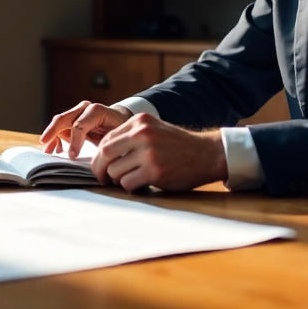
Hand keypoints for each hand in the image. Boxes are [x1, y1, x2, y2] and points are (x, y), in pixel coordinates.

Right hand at [40, 101, 131, 157]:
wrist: (120, 121)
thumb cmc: (120, 131)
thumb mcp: (115, 138)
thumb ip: (104, 145)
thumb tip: (96, 160)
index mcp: (96, 111)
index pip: (79, 125)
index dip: (74, 142)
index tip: (72, 157)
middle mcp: (84, 108)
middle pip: (64, 119)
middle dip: (53, 131)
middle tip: (45, 144)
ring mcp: (77, 112)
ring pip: (59, 122)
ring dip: (52, 136)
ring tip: (49, 151)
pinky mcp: (73, 119)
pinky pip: (61, 127)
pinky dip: (56, 137)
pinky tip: (55, 148)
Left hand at [91, 113, 226, 192]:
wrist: (207, 154)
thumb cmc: (178, 145)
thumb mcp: (154, 130)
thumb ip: (131, 136)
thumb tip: (103, 153)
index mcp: (140, 121)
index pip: (107, 138)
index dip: (100, 155)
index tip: (101, 166)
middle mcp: (142, 134)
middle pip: (105, 154)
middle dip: (99, 169)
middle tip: (102, 179)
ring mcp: (148, 153)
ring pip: (115, 171)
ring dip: (118, 180)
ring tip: (130, 180)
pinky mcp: (155, 171)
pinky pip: (128, 183)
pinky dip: (130, 187)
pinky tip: (141, 184)